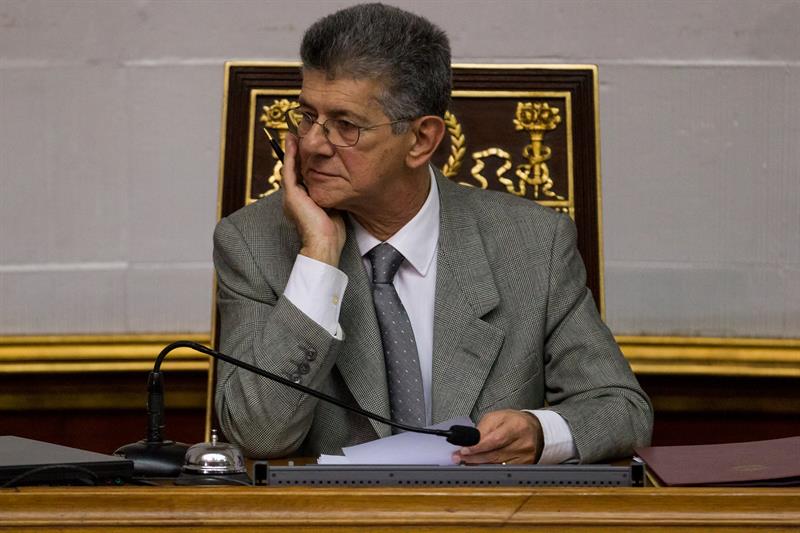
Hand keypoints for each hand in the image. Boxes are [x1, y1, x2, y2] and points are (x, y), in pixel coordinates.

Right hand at [282, 135, 345, 265]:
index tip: (308, 149)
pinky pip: (289, 170)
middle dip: (295, 153)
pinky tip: (292, 142)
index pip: (303, 177)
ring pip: (290, 168)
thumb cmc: (333, 232)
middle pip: (295, 170)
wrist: (325, 243)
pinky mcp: (291, 195)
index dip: (304, 162)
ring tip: (292, 135)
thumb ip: (333, 196)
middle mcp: (294, 198)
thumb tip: (342, 185)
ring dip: (290, 150)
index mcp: (303, 202)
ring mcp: (291, 196)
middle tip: (296, 136)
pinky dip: (290, 155)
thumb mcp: (334, 208)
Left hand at [452, 410, 543, 464]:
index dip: (477, 447)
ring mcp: (525, 457)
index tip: (464, 450)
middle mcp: (523, 443)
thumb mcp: (497, 417)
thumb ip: (482, 428)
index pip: (495, 440)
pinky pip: (502, 470)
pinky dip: (488, 469)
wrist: (532, 429)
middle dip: (473, 457)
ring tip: (465, 461)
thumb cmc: (513, 422)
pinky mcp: (525, 466)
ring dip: (478, 464)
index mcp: (516, 426)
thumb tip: (468, 441)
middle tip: (458, 457)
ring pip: (497, 465)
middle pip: (495, 455)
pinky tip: (479, 466)